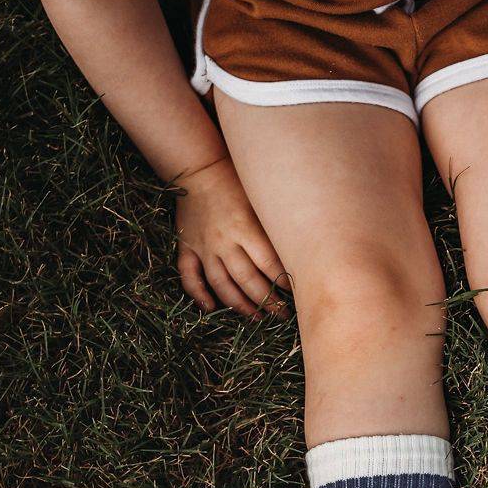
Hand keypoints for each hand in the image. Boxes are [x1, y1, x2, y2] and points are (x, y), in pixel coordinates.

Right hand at [172, 156, 287, 317]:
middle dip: (267, 301)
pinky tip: (210, 308)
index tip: (298, 294)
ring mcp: (203, 246)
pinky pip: (189, 275)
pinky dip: (197, 294)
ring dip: (239, 305)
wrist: (201, 170)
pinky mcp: (188, 248)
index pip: (269, 264)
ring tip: (256, 318)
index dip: (283, 283)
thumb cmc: (238, 184)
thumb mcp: (261, 201)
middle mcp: (223, 241)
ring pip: (221, 284)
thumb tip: (300, 253)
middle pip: (247, 280)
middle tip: (282, 314)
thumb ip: (275, 228)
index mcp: (245, 228)